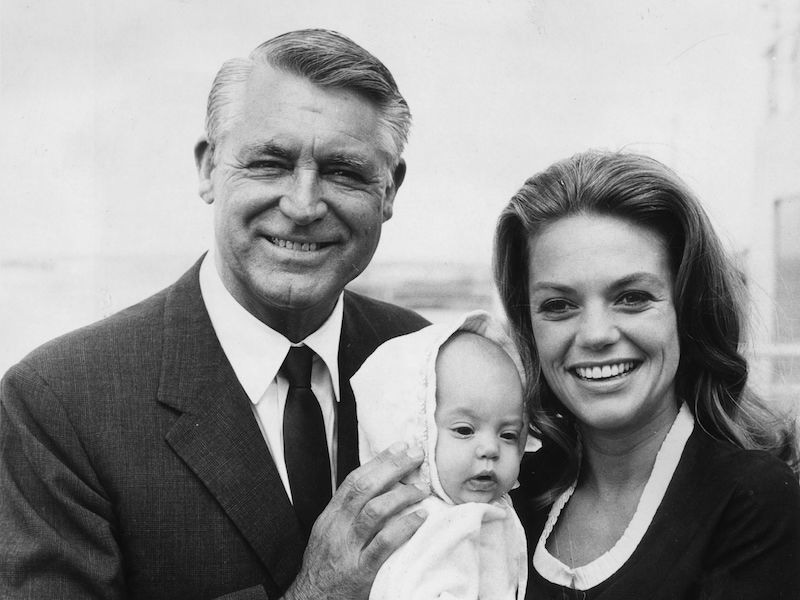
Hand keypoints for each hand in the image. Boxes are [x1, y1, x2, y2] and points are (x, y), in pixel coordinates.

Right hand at [283, 441, 427, 599]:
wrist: (313, 599)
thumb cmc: (325, 565)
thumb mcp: (330, 531)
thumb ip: (350, 509)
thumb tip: (380, 482)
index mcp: (331, 516)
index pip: (354, 480)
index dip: (378, 461)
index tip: (400, 447)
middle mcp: (338, 528)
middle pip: (365, 489)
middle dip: (393, 468)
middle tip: (416, 457)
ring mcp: (349, 549)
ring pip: (374, 512)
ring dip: (402, 495)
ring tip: (422, 488)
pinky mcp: (362, 571)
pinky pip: (384, 544)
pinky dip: (404, 527)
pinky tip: (420, 517)